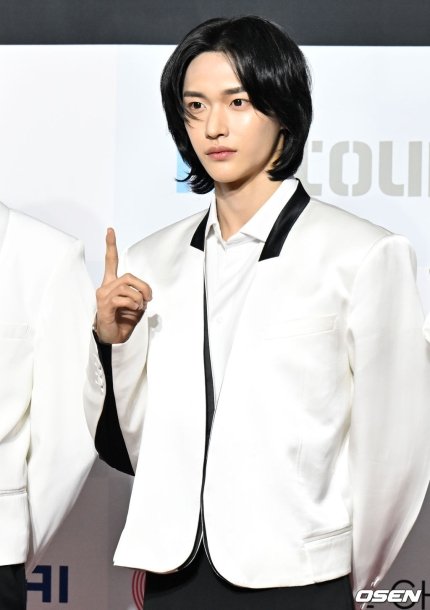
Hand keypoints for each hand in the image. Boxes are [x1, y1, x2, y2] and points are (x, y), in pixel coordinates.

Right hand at [95, 228, 151, 343]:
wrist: (113, 338)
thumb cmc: (122, 322)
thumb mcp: (136, 306)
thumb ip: (139, 295)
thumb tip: (145, 294)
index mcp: (111, 285)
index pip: (110, 261)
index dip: (110, 245)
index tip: (110, 230)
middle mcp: (105, 287)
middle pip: (128, 276)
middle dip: (143, 286)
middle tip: (149, 298)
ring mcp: (103, 295)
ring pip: (126, 286)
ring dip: (139, 298)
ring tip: (139, 307)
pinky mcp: (104, 305)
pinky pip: (122, 298)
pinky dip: (133, 304)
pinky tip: (133, 311)